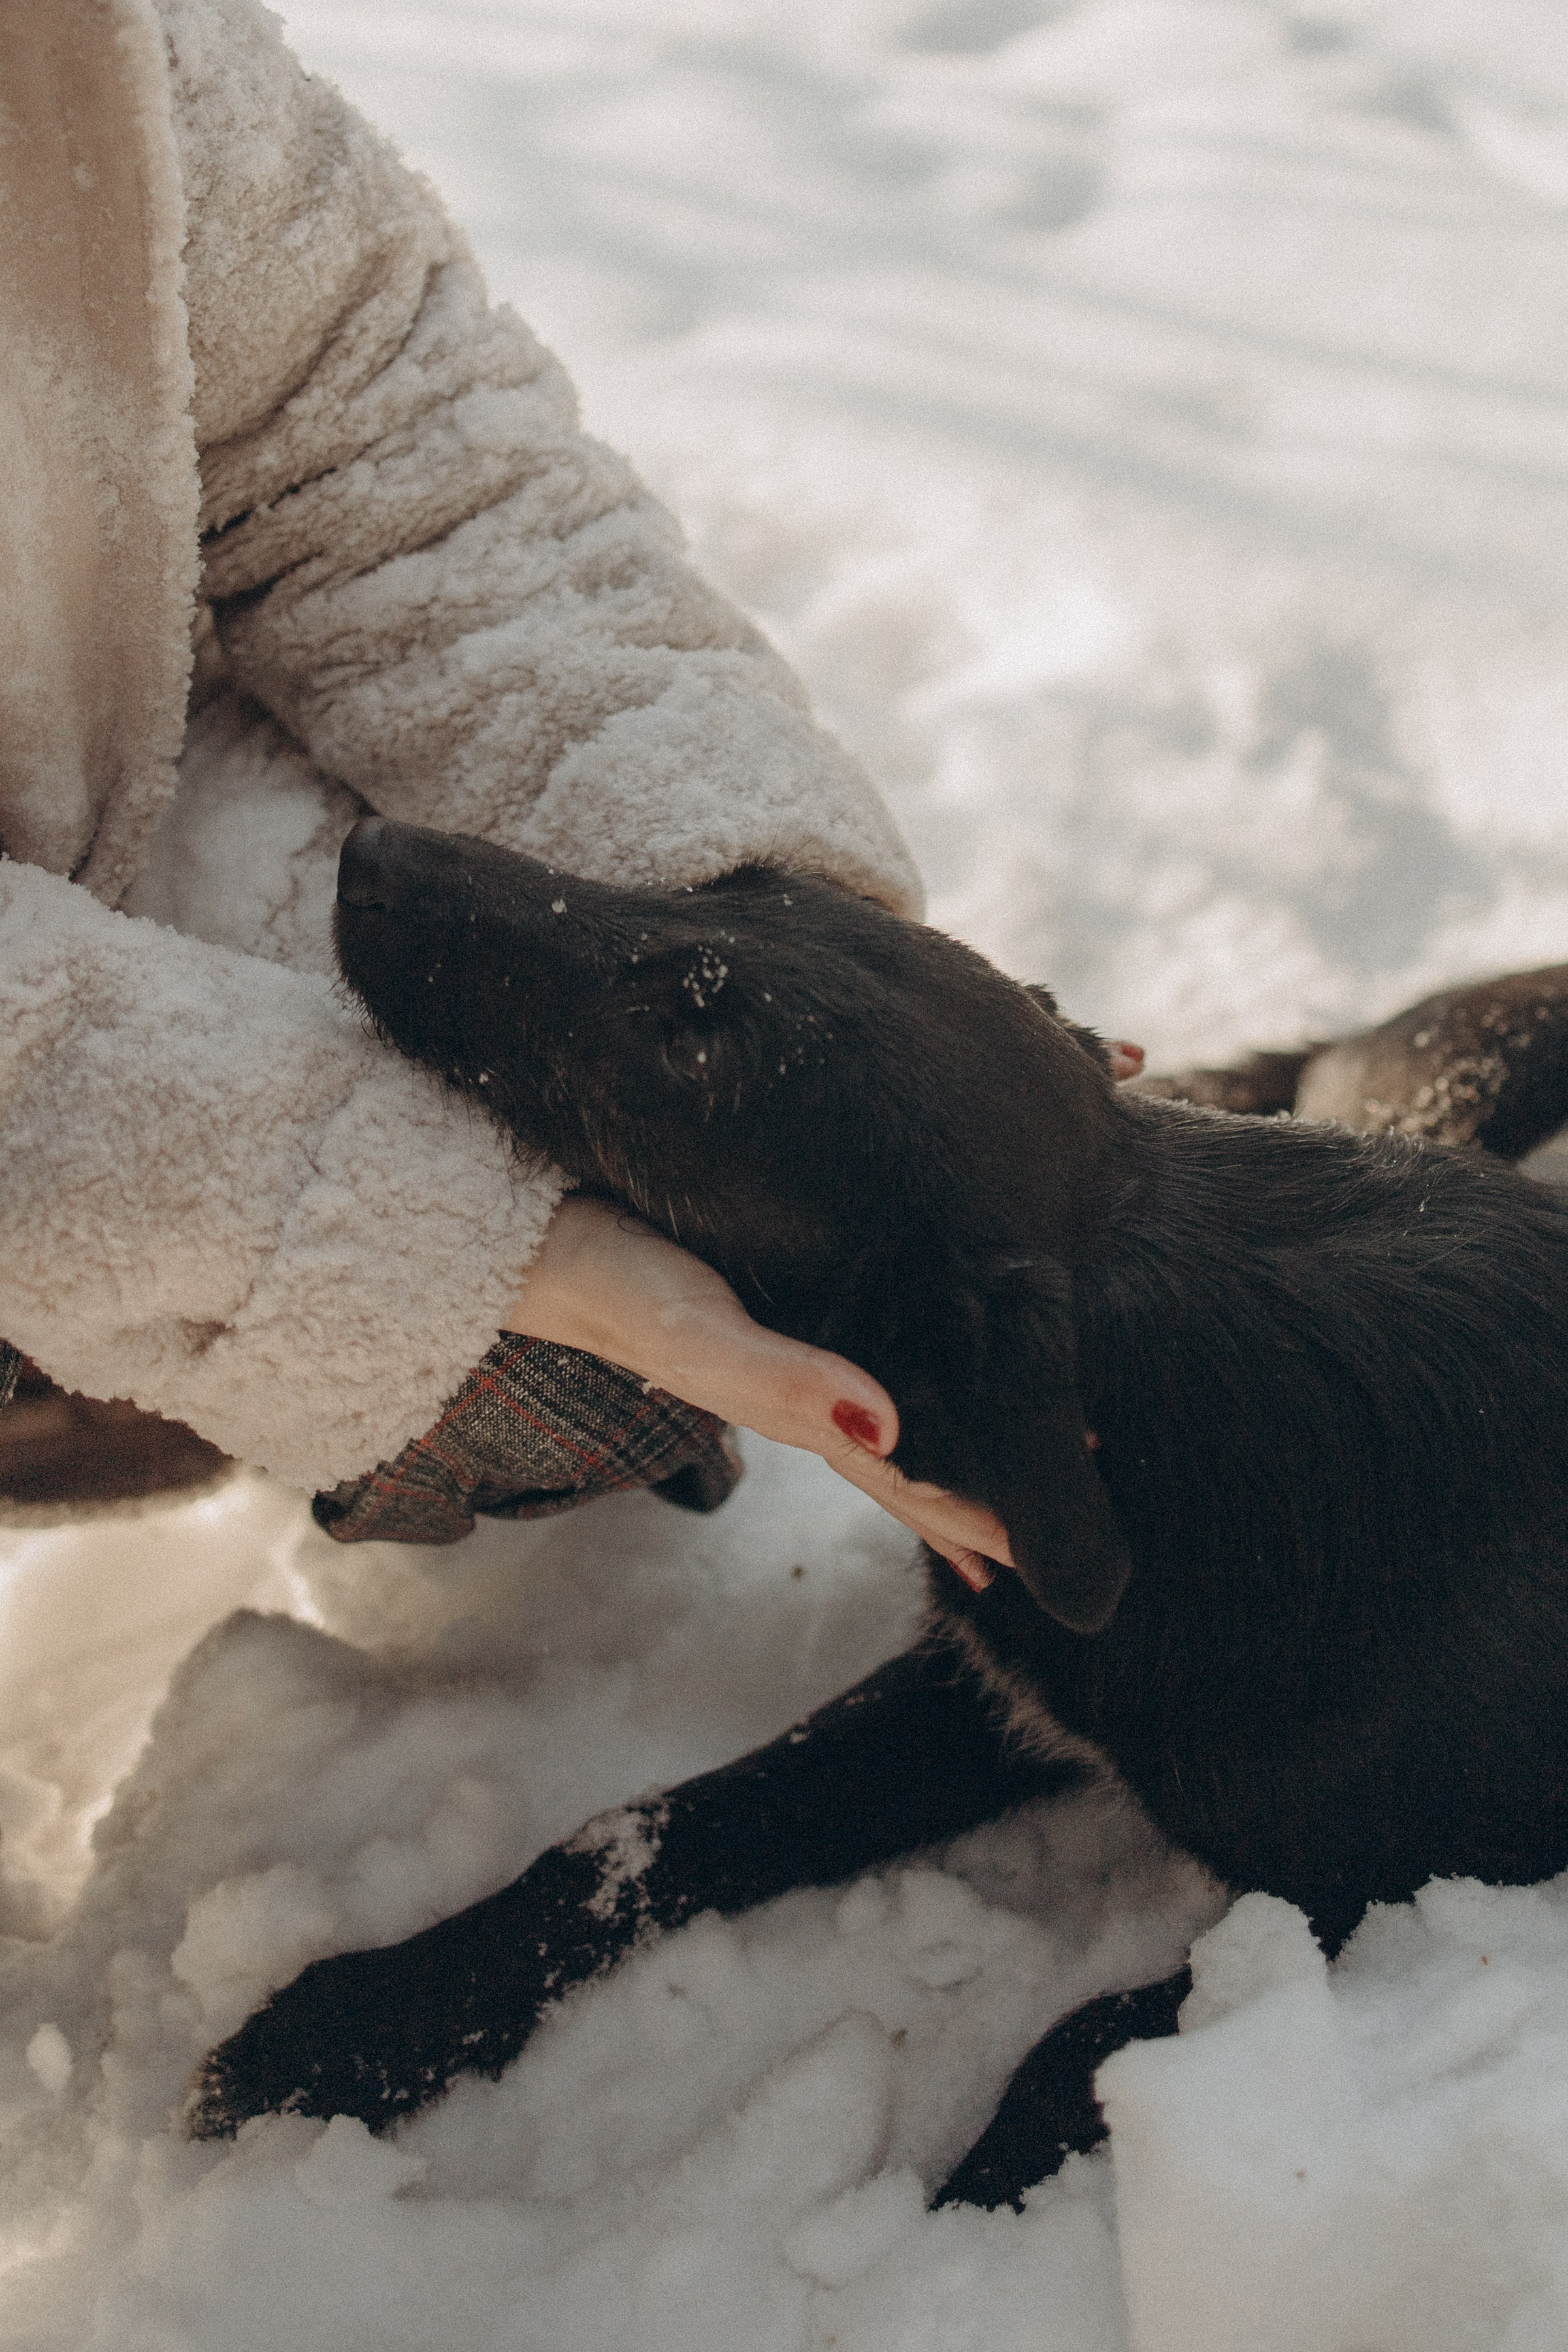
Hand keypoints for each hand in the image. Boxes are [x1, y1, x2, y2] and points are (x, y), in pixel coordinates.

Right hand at [500, 1196, 1010, 1585]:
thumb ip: (780, 1381)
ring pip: (888, 1406)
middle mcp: (797, 1380)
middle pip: (906, 1454)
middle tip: (1062, 1528)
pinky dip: (904, 1376)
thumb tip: (888, 1429)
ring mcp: (782, 1338)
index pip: (904, 1474)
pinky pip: (857, 1345)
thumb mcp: (695, 1333)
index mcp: (793, 1401)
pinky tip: (907, 1372)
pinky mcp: (766, 1286)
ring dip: (952, 1438)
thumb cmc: (608, 1278)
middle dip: (981, 1490)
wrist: (524, 1232)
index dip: (979, 1508)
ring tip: (1008, 1466)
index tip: (1052, 1546)